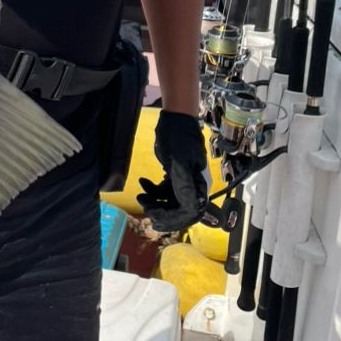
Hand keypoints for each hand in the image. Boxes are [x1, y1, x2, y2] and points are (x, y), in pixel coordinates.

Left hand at [137, 110, 208, 232]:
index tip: (156, 219)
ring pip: (169, 202)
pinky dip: (153, 191)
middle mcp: (194, 187)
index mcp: (199, 186)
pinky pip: (164, 191)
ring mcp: (184, 182)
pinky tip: (143, 183)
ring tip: (141, 196)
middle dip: (162, 213)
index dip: (174, 220)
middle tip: (146, 209)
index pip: (190, 213)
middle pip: (179, 211)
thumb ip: (184, 185)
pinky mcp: (175, 176)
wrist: (175, 120)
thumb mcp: (179, 162)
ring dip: (154, 202)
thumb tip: (191, 209)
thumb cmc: (179, 138)